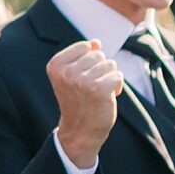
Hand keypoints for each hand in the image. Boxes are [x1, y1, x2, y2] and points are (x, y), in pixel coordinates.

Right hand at [47, 39, 124, 169]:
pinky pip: (118, 76)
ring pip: (110, 65)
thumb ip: (82, 56)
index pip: (86, 47)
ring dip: (109, 78)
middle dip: (100, 70)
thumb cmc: (79, 100)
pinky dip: (117, 87)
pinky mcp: (99, 89)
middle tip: (91, 89)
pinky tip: (107, 97)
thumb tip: (96, 43)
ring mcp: (82, 80)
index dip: (90, 62)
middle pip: (99, 55)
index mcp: (56, 65)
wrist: (81, 130)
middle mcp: (67, 72)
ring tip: (98, 93)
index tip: (81, 79)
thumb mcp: (73, 75)